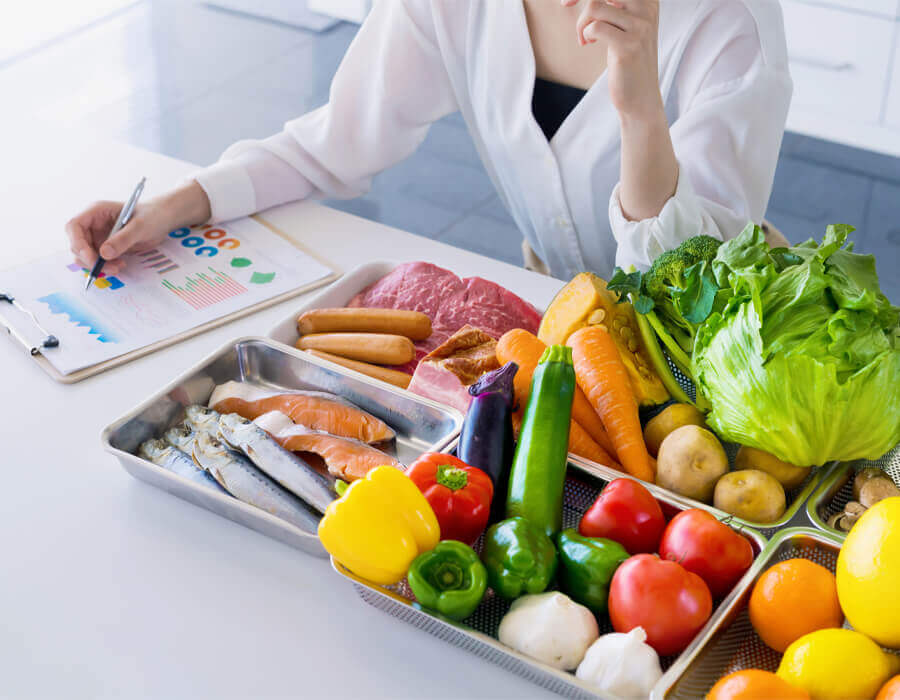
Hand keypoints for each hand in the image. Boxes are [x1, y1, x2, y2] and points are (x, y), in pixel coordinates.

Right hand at [65, 181, 210, 274]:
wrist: (163, 220)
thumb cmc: (152, 216)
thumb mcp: (140, 227)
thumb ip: (123, 239)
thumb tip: (104, 254)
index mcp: (96, 212)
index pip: (74, 226)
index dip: (77, 243)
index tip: (91, 258)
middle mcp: (93, 224)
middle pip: (77, 244)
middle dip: (89, 259)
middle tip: (109, 268)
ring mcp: (99, 237)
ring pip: (86, 255)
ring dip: (98, 265)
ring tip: (118, 267)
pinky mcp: (106, 247)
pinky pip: (99, 260)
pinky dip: (106, 266)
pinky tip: (120, 265)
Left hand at [562, 0, 662, 121]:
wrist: (640, 97)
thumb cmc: (627, 59)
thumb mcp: (624, 26)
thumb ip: (612, 6)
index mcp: (648, 0)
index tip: (569, 0)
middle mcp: (647, 9)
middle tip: (565, 4)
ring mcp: (640, 27)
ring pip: (596, 6)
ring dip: (581, 22)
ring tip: (584, 36)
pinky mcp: (628, 46)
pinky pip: (595, 27)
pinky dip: (585, 33)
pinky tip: (588, 43)